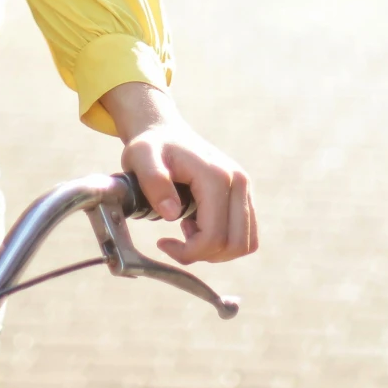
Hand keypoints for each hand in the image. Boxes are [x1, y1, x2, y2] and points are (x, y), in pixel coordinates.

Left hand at [100, 82, 257, 264]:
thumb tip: (171, 213)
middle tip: (177, 240)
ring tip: (188, 230)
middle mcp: (238, 181)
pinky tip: (199, 226)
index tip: (162, 243)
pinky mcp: (244, 195)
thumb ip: (154, 182)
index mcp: (216, 175)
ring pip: (245, 244)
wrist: (166, 133)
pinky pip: (246, 235)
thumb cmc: (151, 147)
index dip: (188, 252)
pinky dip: (224, 242)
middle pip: (234, 244)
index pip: (213, 236)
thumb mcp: (141, 158)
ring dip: (215, 250)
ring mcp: (244, 188)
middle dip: (203, 254)